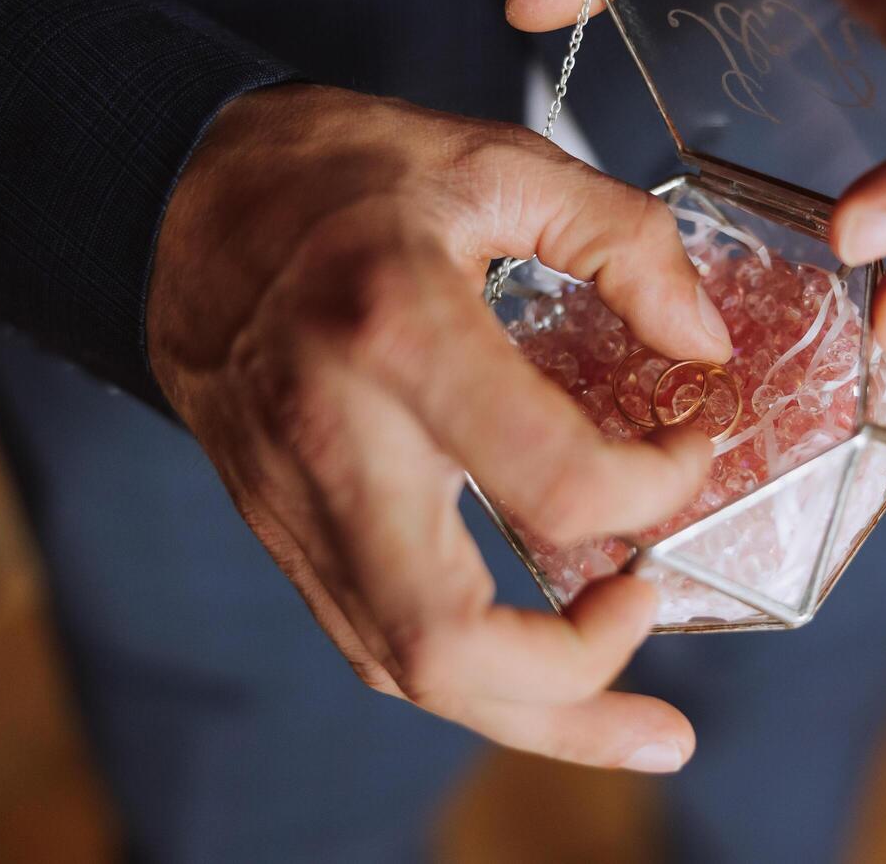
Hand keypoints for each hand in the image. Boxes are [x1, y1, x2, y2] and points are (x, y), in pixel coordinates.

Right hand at [148, 84, 732, 771]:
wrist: (182, 203)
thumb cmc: (338, 174)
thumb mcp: (498, 163)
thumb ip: (622, 242)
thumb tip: (702, 346)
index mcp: (396, 332)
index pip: (558, 481)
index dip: (661, 484)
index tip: (694, 441)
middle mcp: (336, 443)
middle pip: (450, 644)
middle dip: (581, 683)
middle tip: (656, 612)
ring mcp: (297, 504)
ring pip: (407, 671)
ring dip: (535, 719)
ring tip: (634, 723)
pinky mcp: (285, 529)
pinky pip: (375, 642)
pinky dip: (472, 676)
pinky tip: (539, 668)